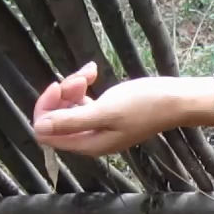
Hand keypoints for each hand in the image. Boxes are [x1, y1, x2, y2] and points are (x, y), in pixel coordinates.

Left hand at [31, 62, 191, 155]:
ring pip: (68, 106)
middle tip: (80, 79)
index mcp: (87, 143)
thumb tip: (38, 128)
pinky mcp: (105, 113)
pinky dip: (84, 85)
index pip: (46, 132)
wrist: (175, 101)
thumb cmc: (144, 106)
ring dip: (73, 86)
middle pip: (55, 118)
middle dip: (62, 95)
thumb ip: (71, 121)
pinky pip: (82, 100)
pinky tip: (93, 70)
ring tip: (90, 72)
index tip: (60, 87)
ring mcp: (97, 126)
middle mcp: (88, 138)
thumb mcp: (106, 111)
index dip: (47, 109)